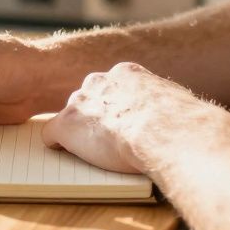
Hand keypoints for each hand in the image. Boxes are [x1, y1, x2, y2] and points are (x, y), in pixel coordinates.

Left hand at [42, 62, 199, 173]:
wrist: (165, 130)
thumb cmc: (178, 122)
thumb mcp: (175, 103)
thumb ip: (163, 105)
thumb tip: (175, 117)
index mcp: (127, 74)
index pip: (111, 88)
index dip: (115, 108)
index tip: (121, 122)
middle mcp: (99, 82)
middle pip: (87, 99)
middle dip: (94, 118)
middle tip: (107, 139)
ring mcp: (81, 102)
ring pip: (71, 117)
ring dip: (79, 133)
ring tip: (91, 152)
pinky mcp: (67, 125)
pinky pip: (51, 135)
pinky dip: (58, 146)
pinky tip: (67, 155)